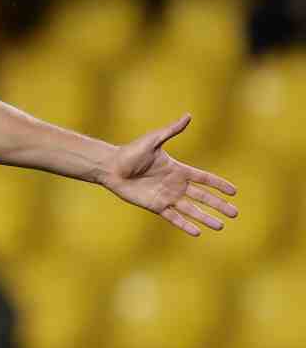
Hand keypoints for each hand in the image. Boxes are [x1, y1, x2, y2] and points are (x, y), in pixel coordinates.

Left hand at [101, 114, 238, 235]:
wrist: (111, 168)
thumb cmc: (130, 152)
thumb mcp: (153, 140)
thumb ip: (171, 131)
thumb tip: (188, 115)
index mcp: (178, 169)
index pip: (204, 178)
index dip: (219, 184)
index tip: (234, 191)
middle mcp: (175, 185)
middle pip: (203, 197)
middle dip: (219, 205)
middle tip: (235, 213)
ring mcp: (166, 197)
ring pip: (192, 210)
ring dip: (206, 218)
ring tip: (221, 226)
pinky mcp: (155, 206)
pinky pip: (174, 217)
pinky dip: (185, 225)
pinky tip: (197, 232)